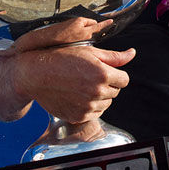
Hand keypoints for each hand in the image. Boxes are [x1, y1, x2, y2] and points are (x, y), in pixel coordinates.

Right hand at [7, 18, 135, 122]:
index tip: (104, 71)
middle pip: (115, 91)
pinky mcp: (79, 116)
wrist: (36, 75)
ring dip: (99, 96)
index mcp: (103, 74)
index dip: (115, 74)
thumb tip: (132, 53)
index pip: (124, 79)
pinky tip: (77, 96)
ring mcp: (88, 106)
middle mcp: (97, 92)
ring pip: (106, 104)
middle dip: (107, 84)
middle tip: (89, 76)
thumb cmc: (61, 59)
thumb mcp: (89, 52)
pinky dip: (89, 106)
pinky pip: (94, 113)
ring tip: (82, 86)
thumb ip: (114, 56)